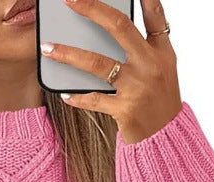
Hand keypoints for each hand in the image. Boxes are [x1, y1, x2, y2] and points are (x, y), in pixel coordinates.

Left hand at [40, 0, 182, 143]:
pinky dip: (76, 97)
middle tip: (70, 0)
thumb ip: (143, 49)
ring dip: (68, 54)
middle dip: (92, 9)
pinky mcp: (125, 109)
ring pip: (97, 63)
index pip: (153, 15)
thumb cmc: (159, 101)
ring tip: (47, 48)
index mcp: (162, 51)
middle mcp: (150, 64)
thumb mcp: (161, 69)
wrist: (165, 137)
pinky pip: (93, 99)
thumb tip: (111, 31)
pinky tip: (64, 93)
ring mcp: (137, 86)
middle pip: (119, 27)